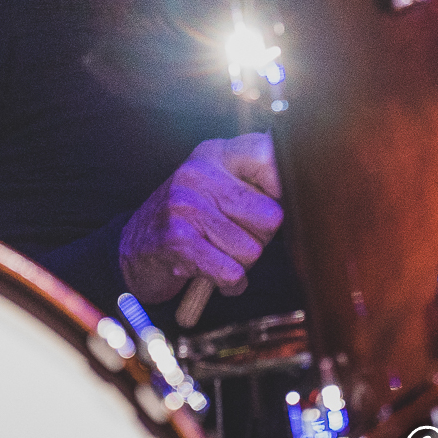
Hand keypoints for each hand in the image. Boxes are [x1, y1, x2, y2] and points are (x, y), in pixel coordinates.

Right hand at [119, 133, 283, 303]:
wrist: (131, 250)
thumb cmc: (189, 222)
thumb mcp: (218, 188)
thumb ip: (258, 184)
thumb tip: (306, 190)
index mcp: (216, 154)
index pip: (271, 155)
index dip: (284, 187)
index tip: (275, 203)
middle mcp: (200, 172)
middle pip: (270, 217)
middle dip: (260, 239)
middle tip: (235, 238)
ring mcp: (186, 204)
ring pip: (252, 250)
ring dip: (242, 265)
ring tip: (219, 255)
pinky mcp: (178, 240)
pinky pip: (231, 272)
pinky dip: (229, 283)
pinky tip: (214, 274)